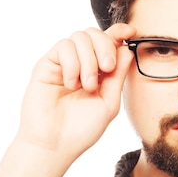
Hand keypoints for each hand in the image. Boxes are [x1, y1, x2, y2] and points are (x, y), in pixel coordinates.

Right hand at [16, 23, 135, 159]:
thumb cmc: (81, 129)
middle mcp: (81, 64)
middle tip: (107, 68)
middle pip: (95, 34)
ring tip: (87, 85)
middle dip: (105, 46)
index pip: (108, 43)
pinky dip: (72, 64)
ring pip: (79, 37)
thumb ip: (118, 76)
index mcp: (99, 72)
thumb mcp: (109, 103)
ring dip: (89, 60)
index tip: (130, 31)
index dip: (119, 33)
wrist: (55, 145)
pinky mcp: (47, 65)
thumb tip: (126, 49)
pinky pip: (63, 47)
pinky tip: (71, 84)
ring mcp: (63, 63)